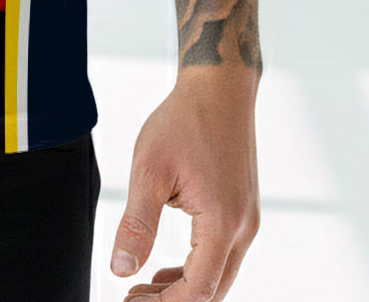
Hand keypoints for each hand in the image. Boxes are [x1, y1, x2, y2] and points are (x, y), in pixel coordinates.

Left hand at [109, 67, 260, 300]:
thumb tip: (121, 270)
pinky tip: (168, 267)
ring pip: (220, 274)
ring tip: (143, 287)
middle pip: (214, 290)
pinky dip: (197, 266)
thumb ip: (137, 224)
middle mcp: (243, 228)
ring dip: (184, 286)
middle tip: (133, 298)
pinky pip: (223, 253)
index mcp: (223, 223)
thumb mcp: (150, 170)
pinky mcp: (243, 208)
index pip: (199, 290)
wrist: (219, 88)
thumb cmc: (183, 122)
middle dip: (174, 300)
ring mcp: (247, 218)